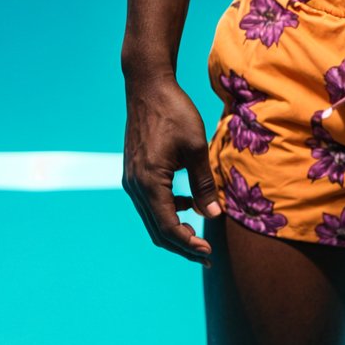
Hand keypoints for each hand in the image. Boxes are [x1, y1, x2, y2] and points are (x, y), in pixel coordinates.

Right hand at [122, 71, 222, 266]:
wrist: (147, 87)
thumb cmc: (175, 112)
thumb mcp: (196, 147)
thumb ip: (204, 183)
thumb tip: (213, 216)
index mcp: (150, 182)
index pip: (168, 227)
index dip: (188, 245)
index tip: (208, 252)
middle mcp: (135, 186)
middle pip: (157, 230)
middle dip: (182, 246)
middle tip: (206, 257)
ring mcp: (131, 180)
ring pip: (151, 218)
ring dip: (174, 231)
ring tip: (199, 235)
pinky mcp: (133, 173)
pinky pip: (149, 203)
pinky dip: (167, 212)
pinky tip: (188, 203)